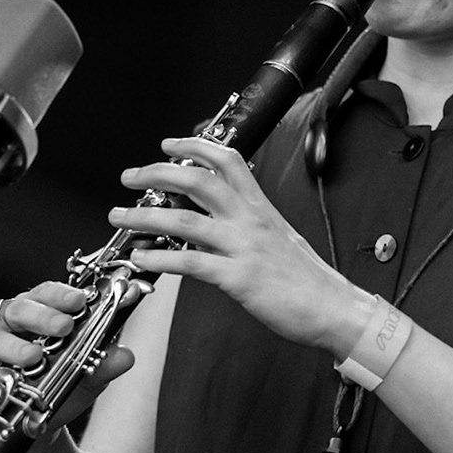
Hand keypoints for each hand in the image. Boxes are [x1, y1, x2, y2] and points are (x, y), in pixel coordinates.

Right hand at [0, 281, 140, 422]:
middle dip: (41, 315)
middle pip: (17, 308)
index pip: (45, 293)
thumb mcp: (85, 378)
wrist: (31, 425)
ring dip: (14, 346)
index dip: (62, 294)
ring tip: (34, 357)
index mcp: (33, 314)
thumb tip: (125, 356)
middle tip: (64, 326)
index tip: (81, 301)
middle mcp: (4, 323)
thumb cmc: (55, 390)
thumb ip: (103, 364)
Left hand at [110, 136, 370, 355]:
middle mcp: (249, 219)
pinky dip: (160, 258)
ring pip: (184, 219)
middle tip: (129, 177)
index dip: (194, 145)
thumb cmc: (306, 278)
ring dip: (144, 216)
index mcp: (260, 206)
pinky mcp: (238, 278)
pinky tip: (141, 258)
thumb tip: (219, 217)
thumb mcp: (279, 235)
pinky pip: (190, 262)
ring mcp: (243, 247)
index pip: (226, 159)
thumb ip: (249, 221)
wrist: (333, 307)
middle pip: (197, 180)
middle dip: (156, 173)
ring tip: (120, 216)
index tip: (167, 144)